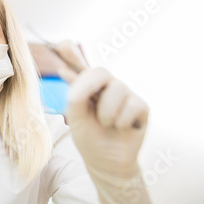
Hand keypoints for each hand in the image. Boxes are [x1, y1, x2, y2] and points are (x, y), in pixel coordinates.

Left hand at [55, 41, 150, 201]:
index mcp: (87, 86)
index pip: (80, 65)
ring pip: (116, 90)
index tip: (62, 43)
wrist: (106, 161)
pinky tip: (121, 128)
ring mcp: (125, 93)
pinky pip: (131, 105)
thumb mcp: (75, 117)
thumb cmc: (89, 137)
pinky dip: (121, 122)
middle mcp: (107, 85)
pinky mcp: (141, 106)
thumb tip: (64, 70)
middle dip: (89, 85)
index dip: (72, 53)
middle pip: (100, 72)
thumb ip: (73, 95)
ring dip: (106, 113)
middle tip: (81, 102)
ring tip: (106, 124)